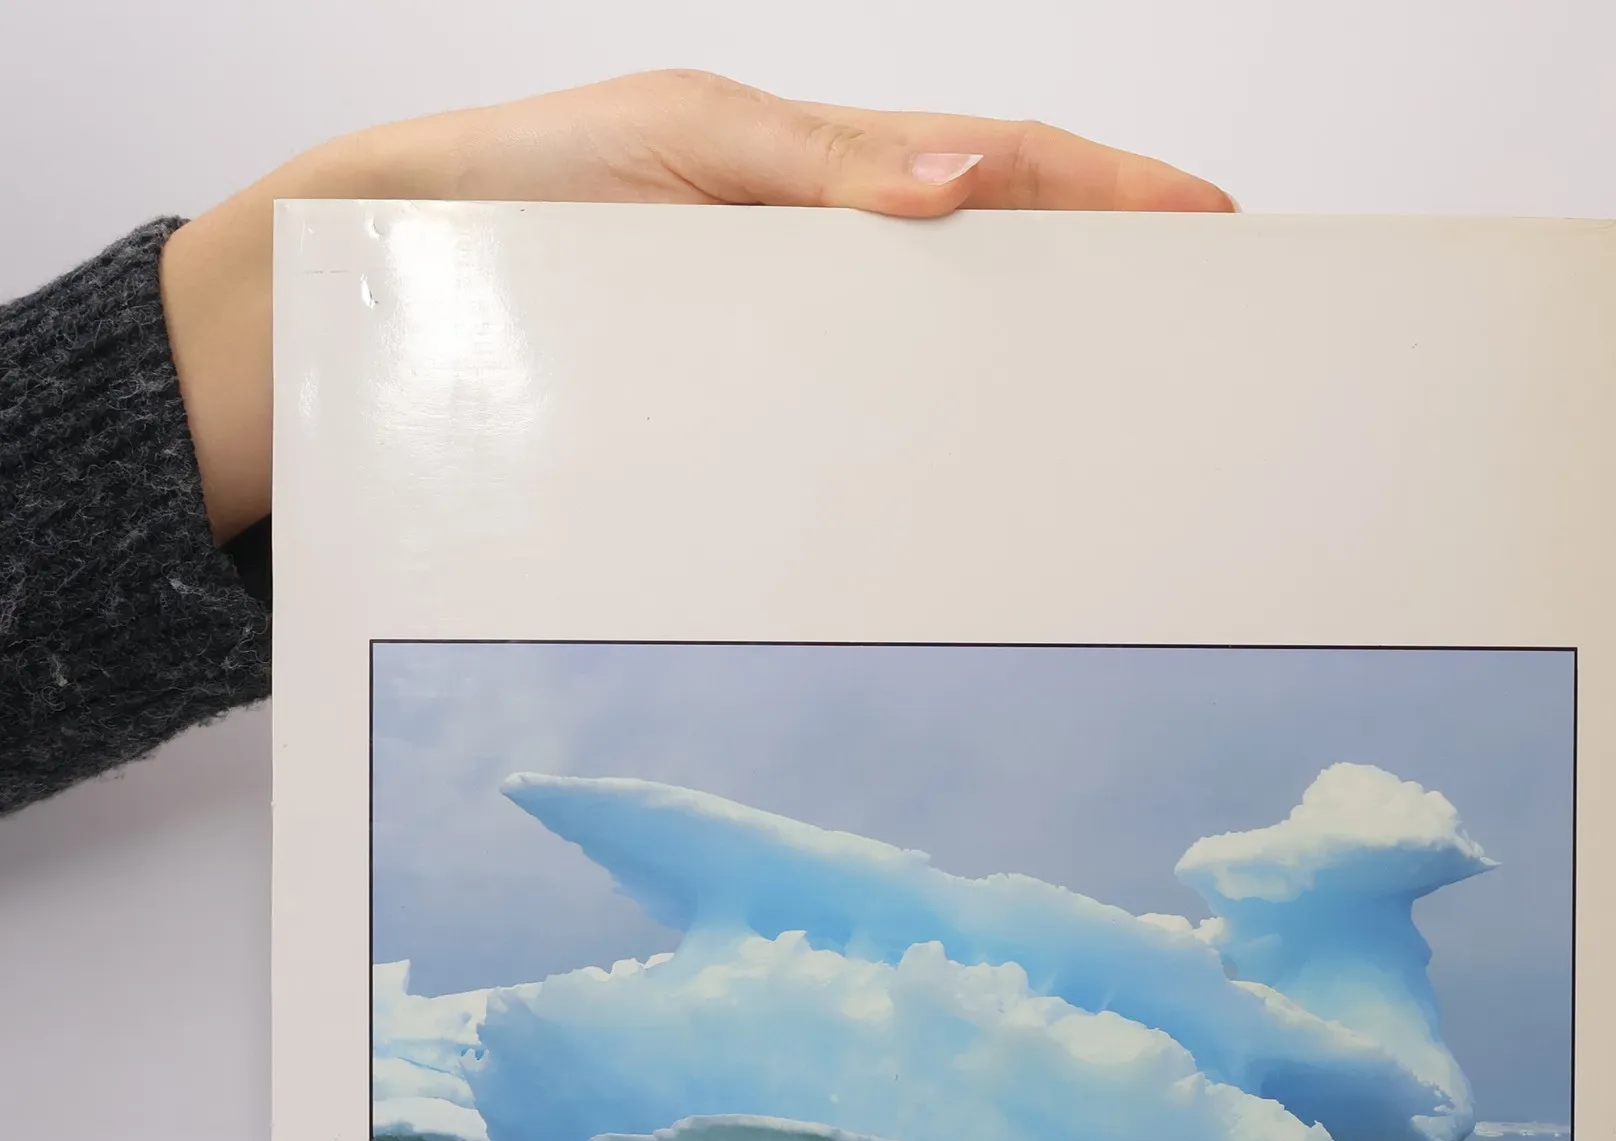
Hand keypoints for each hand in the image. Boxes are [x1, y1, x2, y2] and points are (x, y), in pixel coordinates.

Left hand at [161, 70, 1232, 543]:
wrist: (382, 292)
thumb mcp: (675, 148)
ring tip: (1118, 422)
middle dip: (1103, 289)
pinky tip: (970, 494)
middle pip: (990, 270)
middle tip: (1203, 332)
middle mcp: (817, 264)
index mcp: (818, 172)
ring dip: (1028, 385)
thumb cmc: (511, 198)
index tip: (1211, 219)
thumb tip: (954, 184)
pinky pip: (852, 442)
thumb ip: (812, 167)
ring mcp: (787, 350)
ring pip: (932, 364)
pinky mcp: (740, 427)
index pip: (999, 169)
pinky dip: (924, 456)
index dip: (1110, 189)